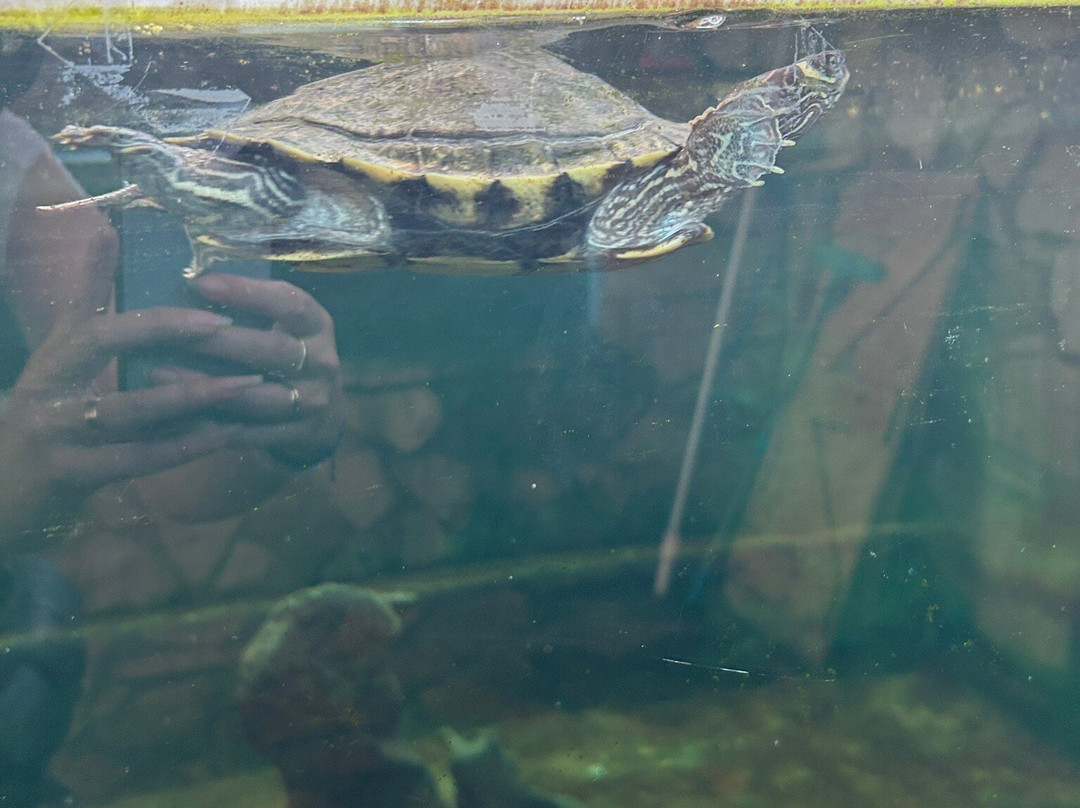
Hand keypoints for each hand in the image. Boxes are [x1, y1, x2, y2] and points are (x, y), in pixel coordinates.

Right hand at [2, 306, 255, 495]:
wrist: (1, 488)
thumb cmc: (46, 411)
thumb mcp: (61, 355)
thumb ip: (89, 301)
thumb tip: (107, 230)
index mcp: (53, 360)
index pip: (98, 327)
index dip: (153, 320)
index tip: (208, 313)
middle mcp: (49, 394)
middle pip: (110, 358)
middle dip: (172, 345)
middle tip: (228, 332)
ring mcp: (56, 436)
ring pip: (130, 413)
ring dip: (189, 399)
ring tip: (242, 386)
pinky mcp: (69, 476)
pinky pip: (136, 460)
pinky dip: (182, 447)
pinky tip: (223, 434)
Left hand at [173, 273, 345, 467]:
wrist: (324, 417)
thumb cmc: (288, 358)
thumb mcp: (284, 327)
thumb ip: (250, 307)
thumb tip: (188, 279)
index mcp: (317, 325)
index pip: (289, 303)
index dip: (248, 292)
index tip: (201, 283)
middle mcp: (322, 362)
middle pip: (273, 351)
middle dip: (221, 342)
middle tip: (171, 332)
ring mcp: (313, 402)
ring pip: (260, 396)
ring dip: (209, 386)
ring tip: (161, 374)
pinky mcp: (298, 435)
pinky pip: (252, 433)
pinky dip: (214, 425)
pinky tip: (177, 413)